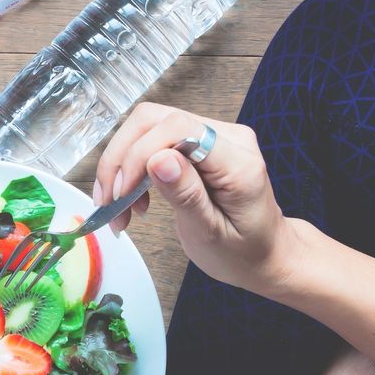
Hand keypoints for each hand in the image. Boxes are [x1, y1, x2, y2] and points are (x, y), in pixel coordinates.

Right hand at [94, 103, 305, 294]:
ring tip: (118, 206)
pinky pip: (153, 139)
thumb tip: (158, 159)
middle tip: (110, 201)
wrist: (265, 254)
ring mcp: (214, 135)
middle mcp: (228, 137)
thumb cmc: (243, 252)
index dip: (139, 154)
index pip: (178, 129)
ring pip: (147, 126)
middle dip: (122, 158)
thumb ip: (186, 195)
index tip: (122, 194)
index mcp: (239, 162)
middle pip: (155, 120)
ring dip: (122, 164)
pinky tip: (132, 198)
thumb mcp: (211, 234)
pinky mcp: (199, 142)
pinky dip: (132, 167)